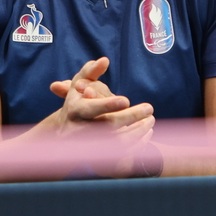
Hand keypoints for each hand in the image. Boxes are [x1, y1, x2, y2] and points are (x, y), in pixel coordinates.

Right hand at [46, 57, 155, 174]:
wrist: (64, 135)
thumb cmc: (76, 103)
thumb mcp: (77, 84)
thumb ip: (90, 71)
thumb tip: (105, 60)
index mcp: (75, 110)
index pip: (92, 108)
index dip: (108, 104)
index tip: (126, 99)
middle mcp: (80, 129)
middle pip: (109, 124)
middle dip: (132, 116)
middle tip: (149, 108)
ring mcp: (89, 145)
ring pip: (117, 141)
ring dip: (138, 130)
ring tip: (150, 120)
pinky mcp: (99, 156)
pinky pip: (121, 153)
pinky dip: (137, 144)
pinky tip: (146, 133)